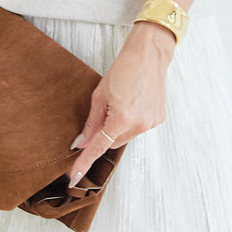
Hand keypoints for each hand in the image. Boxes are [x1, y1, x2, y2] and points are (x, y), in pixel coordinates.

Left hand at [67, 20, 176, 185]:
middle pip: (112, 142)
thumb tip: (81, 142)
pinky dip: (131, 122)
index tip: (73, 176)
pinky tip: (132, 103)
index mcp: (122, 119)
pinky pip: (138, 128)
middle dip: (104, 134)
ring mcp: (150, 123)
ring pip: (125, 136)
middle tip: (103, 112)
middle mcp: (139, 125)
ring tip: (121, 103)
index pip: (98, 148)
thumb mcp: (100, 96)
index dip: (84, 162)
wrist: (148, 55)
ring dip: (118, 127)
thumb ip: (91, 123)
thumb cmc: (124, 69)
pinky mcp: (158, 119)